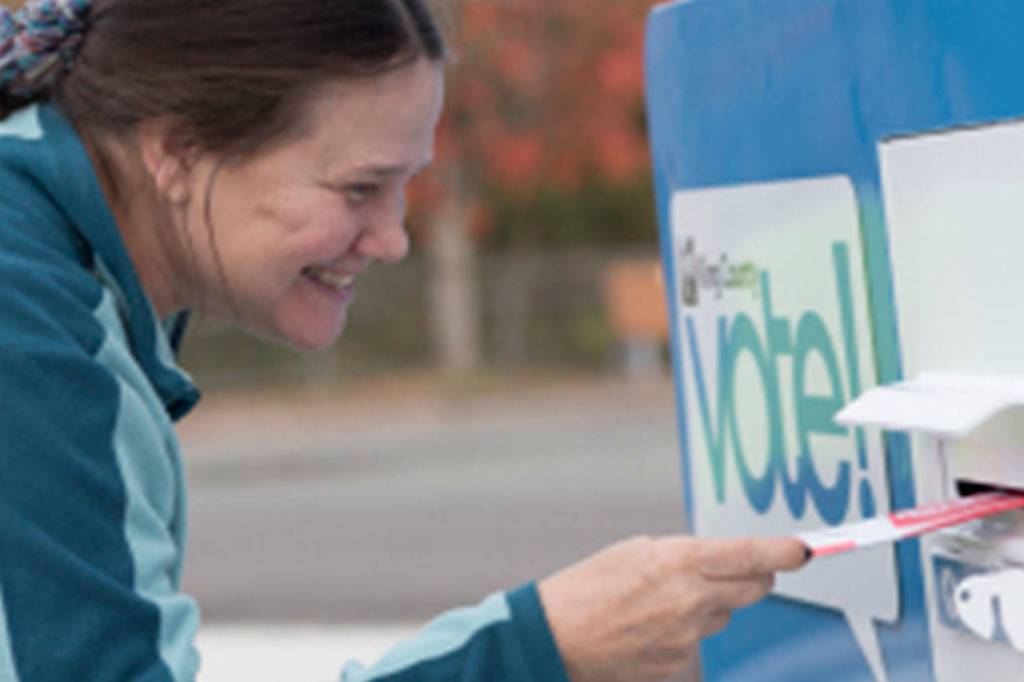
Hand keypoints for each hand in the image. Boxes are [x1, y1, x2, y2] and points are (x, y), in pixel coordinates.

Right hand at [538, 535, 807, 681]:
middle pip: (753, 588)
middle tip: (741, 571)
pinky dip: (685, 632)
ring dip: (710, 605)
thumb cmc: (587, 587)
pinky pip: (698, 642)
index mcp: (678, 561)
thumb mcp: (635, 551)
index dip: (782, 552)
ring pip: (724, 614)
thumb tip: (721, 560)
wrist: (556, 636)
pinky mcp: (679, 664)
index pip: (749, 555)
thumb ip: (683, 554)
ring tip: (663, 602)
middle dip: (754, 577)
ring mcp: (687, 637)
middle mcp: (690, 599)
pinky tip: (651, 627)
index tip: (803, 549)